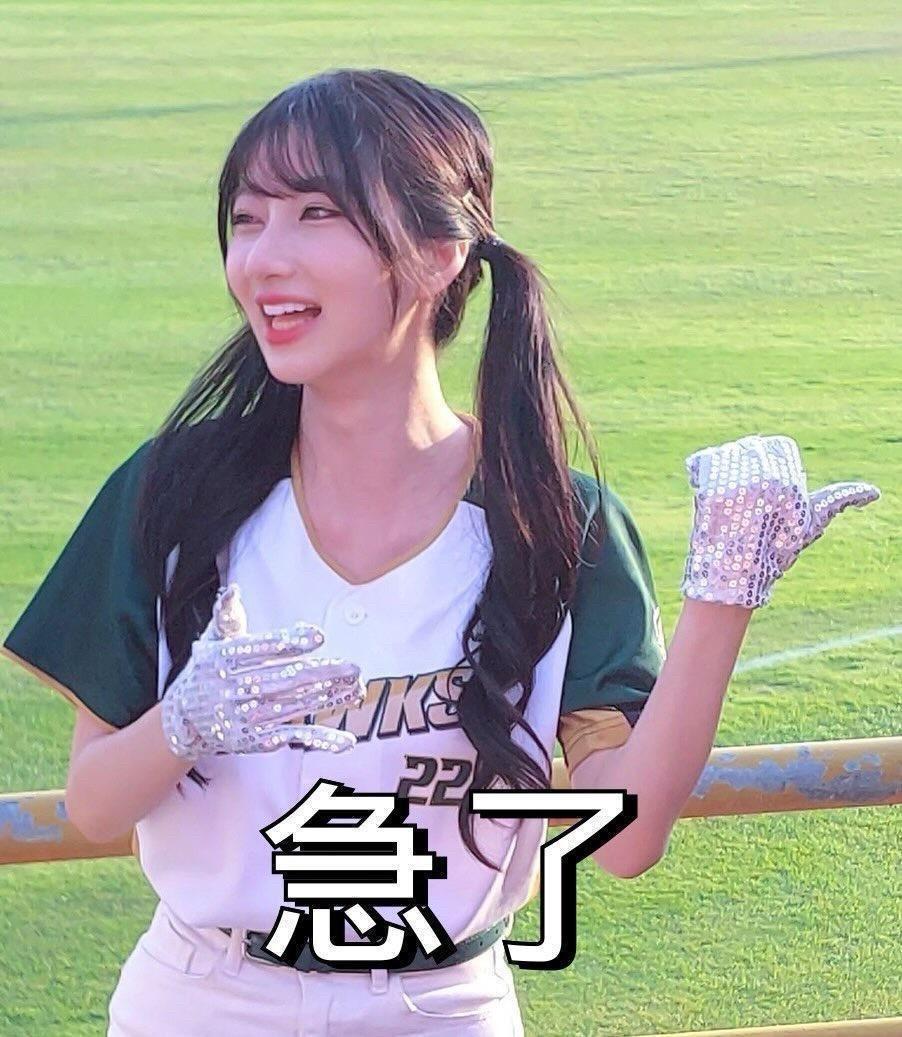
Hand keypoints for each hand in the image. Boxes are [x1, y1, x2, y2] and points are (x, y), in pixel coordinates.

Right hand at [161, 583, 365, 759]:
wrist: (182, 721)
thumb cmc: (205, 672)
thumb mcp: (211, 641)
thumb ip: (227, 616)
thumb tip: (233, 590)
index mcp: (224, 660)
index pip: (260, 649)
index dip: (289, 642)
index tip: (318, 636)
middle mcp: (236, 690)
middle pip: (284, 679)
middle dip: (321, 673)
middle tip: (352, 667)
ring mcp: (249, 717)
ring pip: (295, 706)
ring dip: (329, 699)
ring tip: (355, 688)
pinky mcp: (259, 740)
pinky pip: (295, 737)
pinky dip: (321, 739)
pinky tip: (345, 740)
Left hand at [680, 434, 880, 607]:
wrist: (734, 578)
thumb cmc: (774, 551)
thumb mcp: (811, 523)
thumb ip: (838, 501)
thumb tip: (874, 493)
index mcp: (792, 484)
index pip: (776, 447)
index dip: (765, 463)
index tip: (758, 487)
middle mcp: (768, 481)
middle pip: (749, 448)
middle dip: (742, 467)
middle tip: (737, 497)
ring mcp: (738, 487)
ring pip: (726, 454)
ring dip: (721, 468)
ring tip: (722, 495)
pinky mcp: (711, 493)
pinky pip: (701, 464)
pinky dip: (699, 472)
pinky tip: (703, 491)